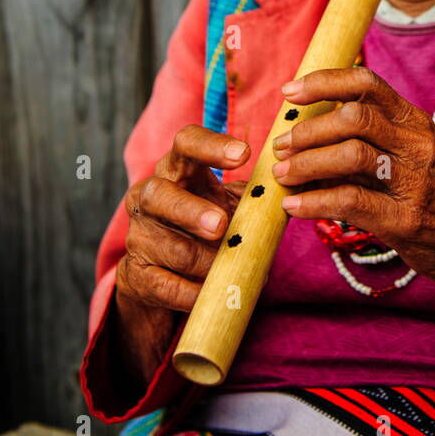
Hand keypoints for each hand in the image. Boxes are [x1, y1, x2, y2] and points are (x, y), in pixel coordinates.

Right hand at [113, 125, 249, 388]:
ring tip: (231, 268)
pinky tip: (211, 292)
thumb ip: (258, 197)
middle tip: (221, 225)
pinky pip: (165, 285)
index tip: (244, 154)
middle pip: (160, 194)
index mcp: (176, 172)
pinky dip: (193, 292)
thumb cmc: (206, 235)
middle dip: (191, 210)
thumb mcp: (230, 207)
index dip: (211, 145)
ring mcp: (139, 237)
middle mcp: (149, 198)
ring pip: (169, 247)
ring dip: (205, 262)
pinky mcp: (136, 276)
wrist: (164, 283)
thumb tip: (298, 188)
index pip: (185, 143)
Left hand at [272, 66, 434, 299]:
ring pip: (351, 154)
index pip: (366, 83)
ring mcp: (414, 181)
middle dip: (308, 129)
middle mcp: (416, 144)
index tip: (289, 93)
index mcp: (414, 122)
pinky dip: (313, 202)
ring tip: (282, 175)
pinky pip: (350, 201)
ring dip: (306, 163)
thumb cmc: (433, 196)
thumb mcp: (409, 156)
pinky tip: (293, 207)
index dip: (323, 82)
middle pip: (353, 116)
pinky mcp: (405, 219)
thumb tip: (303, 135)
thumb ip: (366, 141)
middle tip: (280, 145)